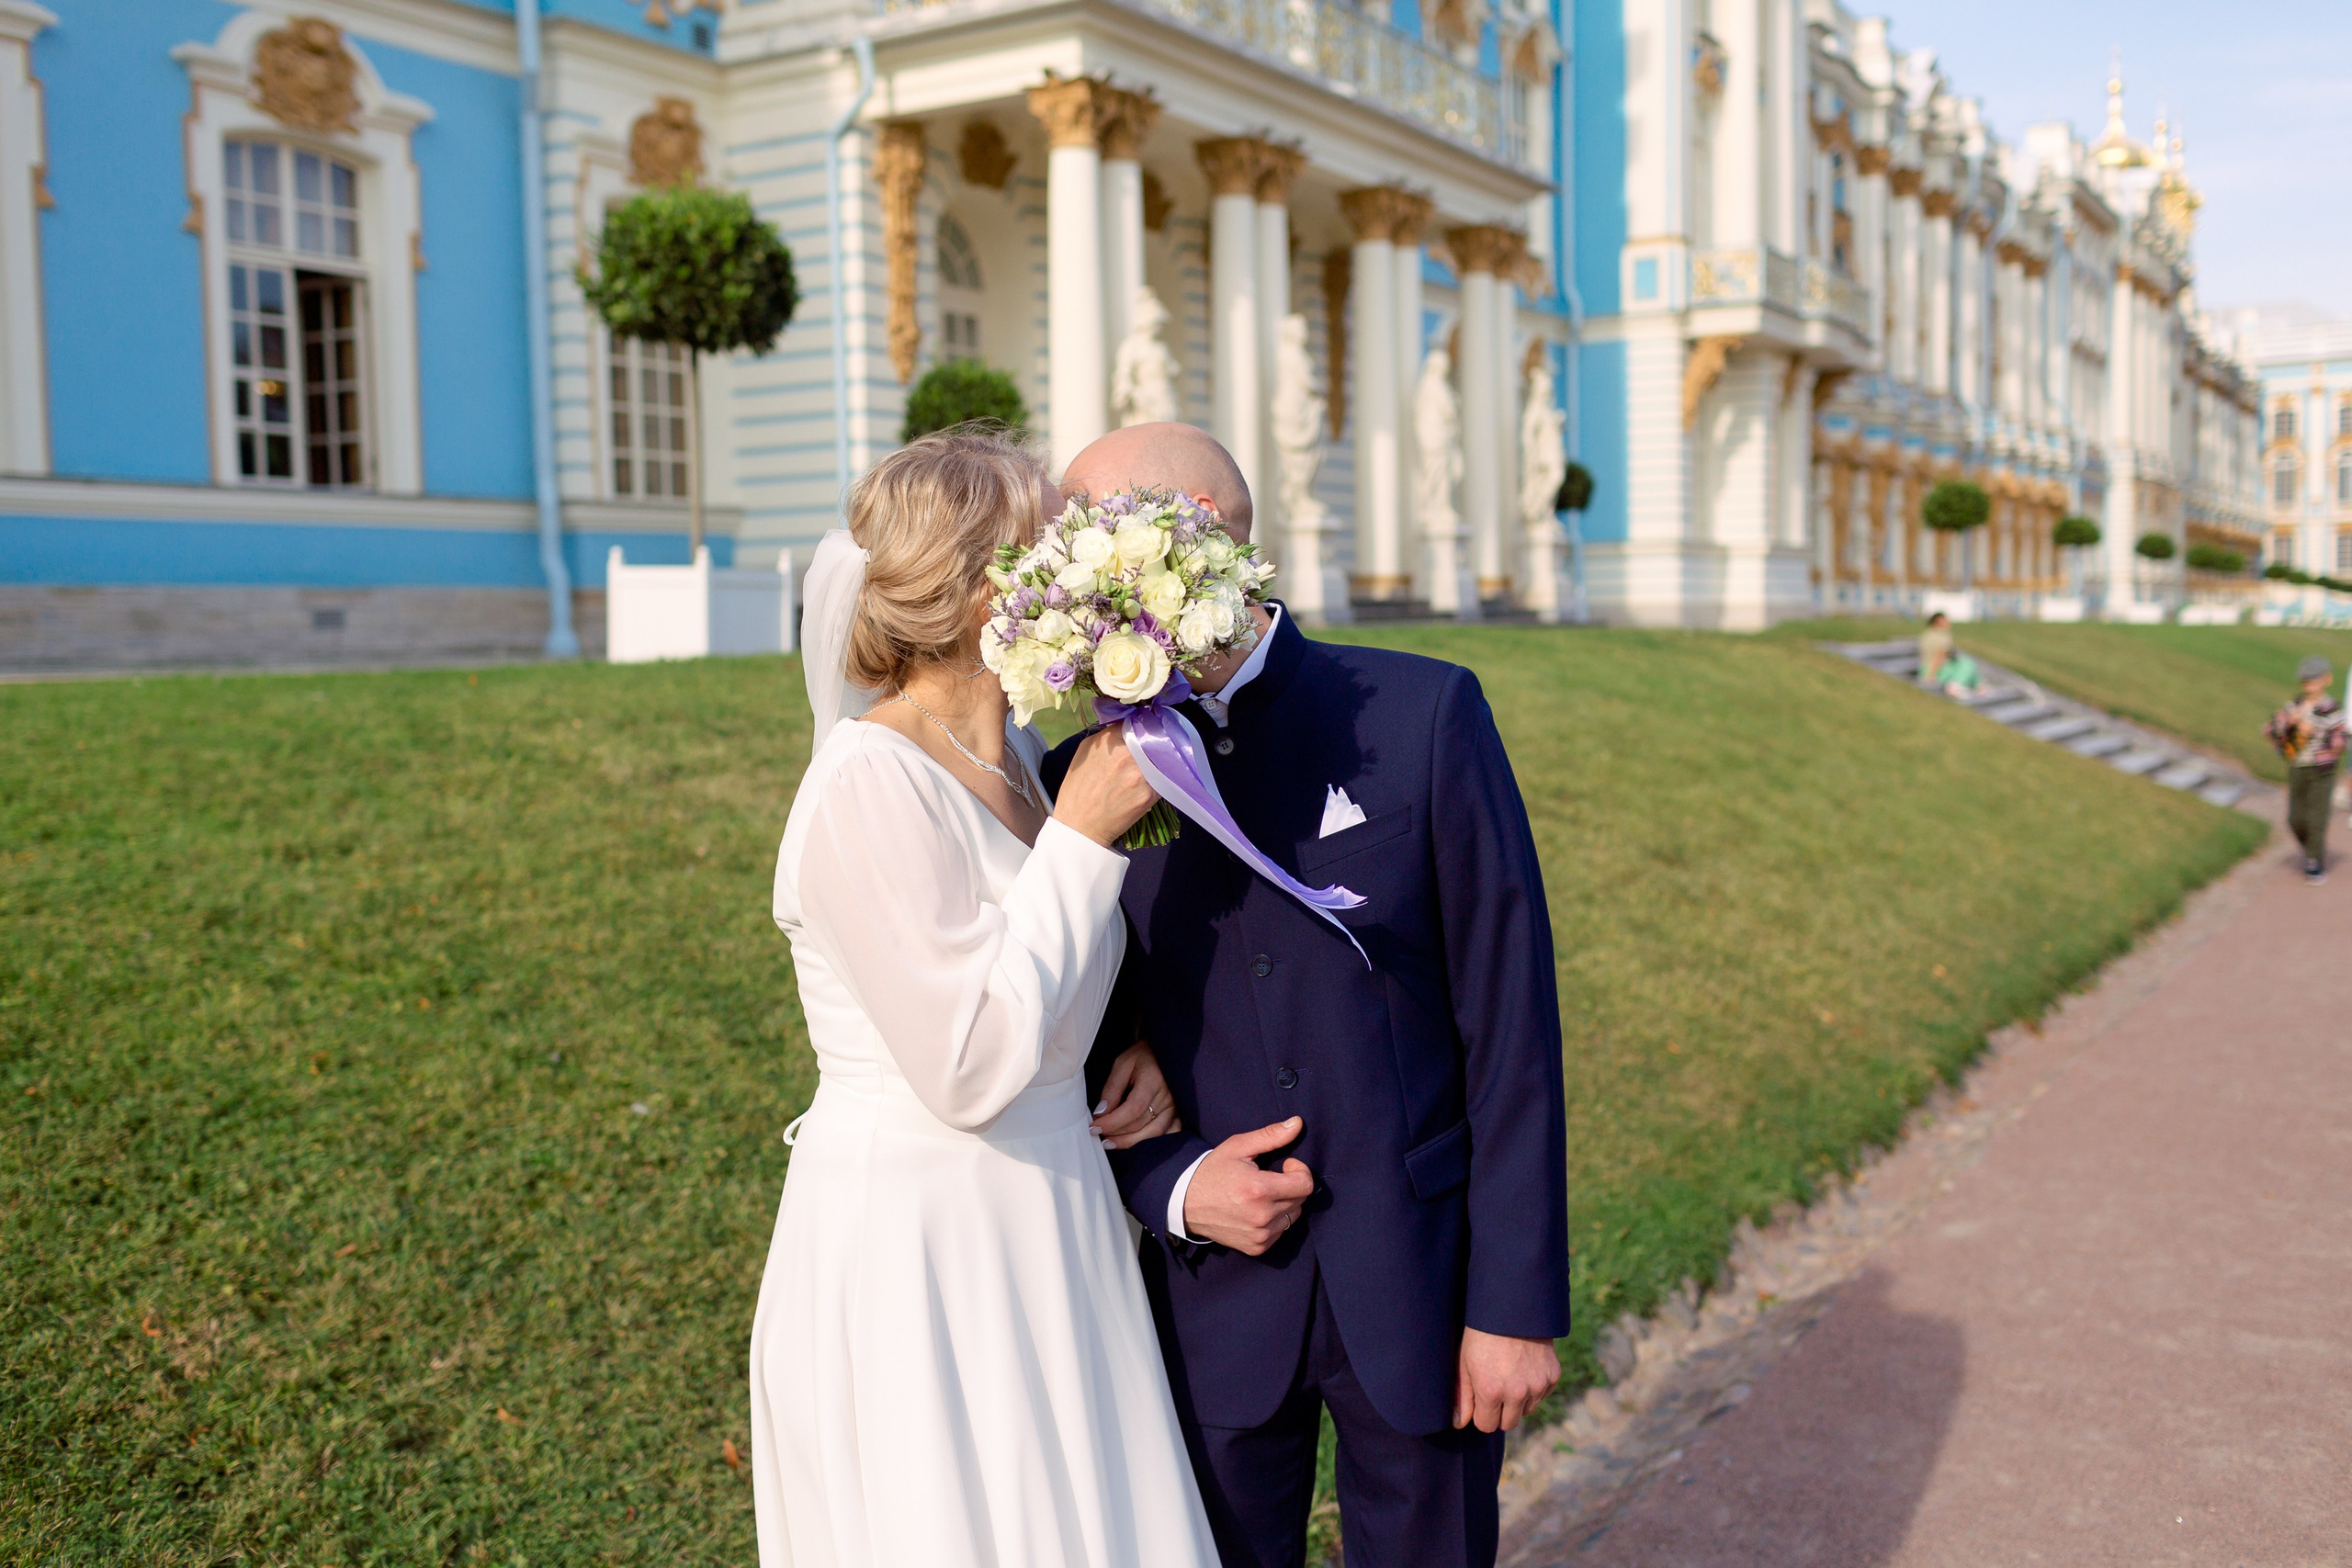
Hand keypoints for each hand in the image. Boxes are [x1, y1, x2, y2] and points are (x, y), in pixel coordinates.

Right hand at [1053, 728, 1158, 845]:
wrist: (1080, 826)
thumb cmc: (1078, 790)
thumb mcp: (1085, 753)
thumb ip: (1106, 737)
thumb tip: (1126, 727)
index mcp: (1109, 741)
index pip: (1136, 723)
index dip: (1141, 728)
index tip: (1144, 732)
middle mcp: (1126, 754)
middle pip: (1152, 740)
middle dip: (1152, 745)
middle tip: (1149, 752)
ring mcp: (1139, 775)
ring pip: (1160, 760)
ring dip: (1159, 763)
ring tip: (1148, 771)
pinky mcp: (1149, 795)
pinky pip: (1162, 780)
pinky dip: (1160, 781)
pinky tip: (1149, 786)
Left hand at [1093, 1040, 1181, 1149]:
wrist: (1168, 1051)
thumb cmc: (1143, 1056)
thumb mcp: (1123, 1064)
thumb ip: (1112, 1088)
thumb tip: (1101, 1113)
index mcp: (1153, 1080)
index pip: (1133, 1109)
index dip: (1112, 1122)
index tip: (1094, 1127)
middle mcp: (1168, 1097)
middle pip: (1141, 1124)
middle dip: (1116, 1134)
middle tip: (1098, 1136)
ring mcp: (1176, 1107)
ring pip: (1153, 1134)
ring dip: (1130, 1142)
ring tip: (1111, 1143)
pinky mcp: (1179, 1114)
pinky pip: (1167, 1135)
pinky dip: (1150, 1143)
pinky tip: (1134, 1143)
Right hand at [1180, 1117, 1311, 1253]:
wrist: (1186, 1204)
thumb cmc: (1213, 1172)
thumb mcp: (1238, 1147)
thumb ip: (1270, 1136)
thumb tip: (1298, 1123)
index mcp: (1259, 1190)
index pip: (1305, 1185)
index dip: (1300, 1171)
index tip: (1285, 1165)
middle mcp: (1262, 1216)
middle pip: (1301, 1200)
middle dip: (1292, 1185)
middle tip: (1271, 1178)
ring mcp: (1259, 1235)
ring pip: (1293, 1216)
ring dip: (1285, 1204)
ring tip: (1262, 1195)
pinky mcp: (1256, 1247)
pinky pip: (1281, 1232)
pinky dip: (1275, 1220)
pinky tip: (1257, 1210)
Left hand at [1453, 1328, 1559, 1432]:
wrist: (1512, 1307)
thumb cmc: (1481, 1335)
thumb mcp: (1464, 1363)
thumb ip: (1462, 1397)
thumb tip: (1459, 1424)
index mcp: (1491, 1392)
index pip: (1486, 1425)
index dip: (1481, 1413)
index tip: (1480, 1399)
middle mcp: (1517, 1393)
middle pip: (1508, 1423)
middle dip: (1499, 1412)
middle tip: (1495, 1389)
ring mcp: (1537, 1385)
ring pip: (1526, 1410)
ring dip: (1518, 1401)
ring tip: (1509, 1375)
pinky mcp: (1553, 1376)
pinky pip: (1541, 1395)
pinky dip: (1533, 1387)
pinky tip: (1524, 1367)